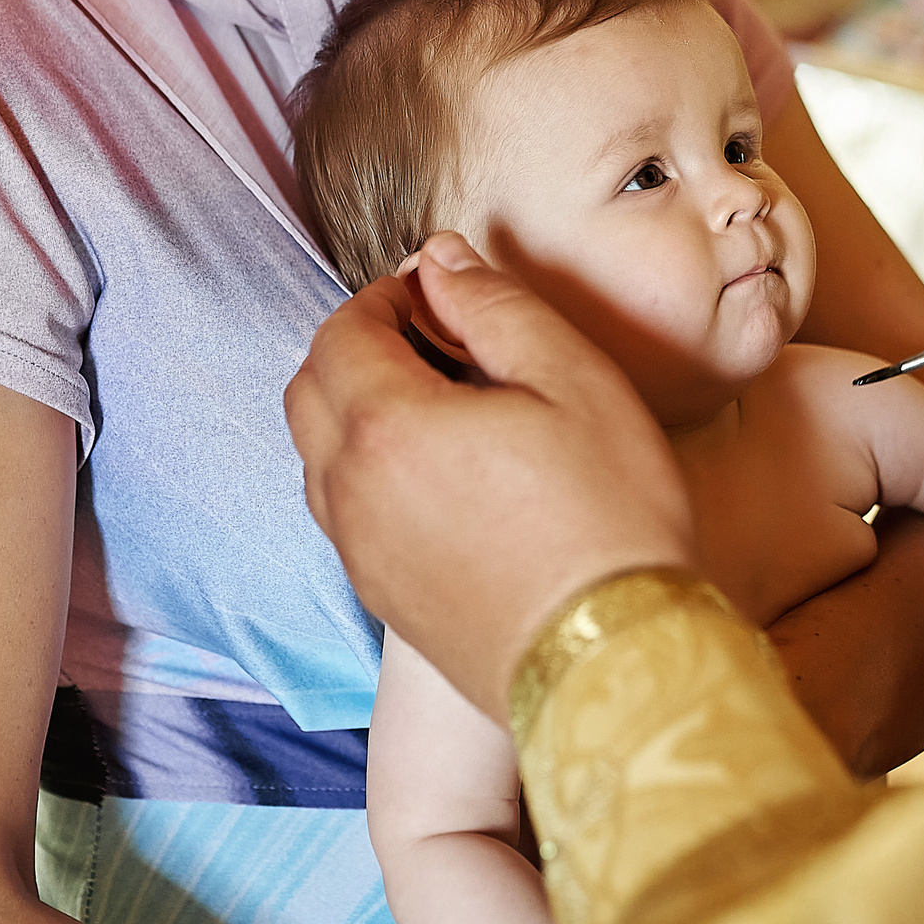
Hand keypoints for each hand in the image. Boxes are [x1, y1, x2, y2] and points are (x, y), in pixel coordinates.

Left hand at [287, 233, 696, 718]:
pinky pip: (344, 513)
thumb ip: (494, 306)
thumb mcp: (575, 380)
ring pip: (317, 456)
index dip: (383, 296)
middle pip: (309, 390)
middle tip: (430, 336)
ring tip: (440, 404)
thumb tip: (441, 258)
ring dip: (356, 411)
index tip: (436, 291)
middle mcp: (351, 491)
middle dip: (356, 347)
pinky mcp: (380, 598)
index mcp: (388, 426)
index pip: (342, 332)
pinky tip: (443, 474)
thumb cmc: (610, 518)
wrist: (615, 665)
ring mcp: (359, 552)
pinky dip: (369, 472)